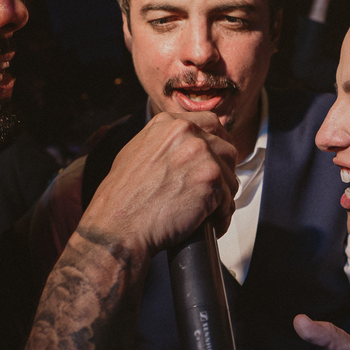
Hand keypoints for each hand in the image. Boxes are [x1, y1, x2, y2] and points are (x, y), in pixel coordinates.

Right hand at [82, 111, 237, 259]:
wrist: (119, 225)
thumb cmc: (122, 198)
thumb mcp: (136, 153)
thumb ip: (164, 143)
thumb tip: (186, 146)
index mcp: (168, 123)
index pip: (210, 124)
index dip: (217, 145)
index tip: (216, 162)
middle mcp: (186, 132)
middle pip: (226, 149)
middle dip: (224, 173)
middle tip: (214, 192)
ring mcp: (201, 153)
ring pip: (231, 176)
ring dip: (223, 197)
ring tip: (209, 213)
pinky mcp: (210, 178)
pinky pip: (229, 200)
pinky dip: (221, 217)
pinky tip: (208, 225)